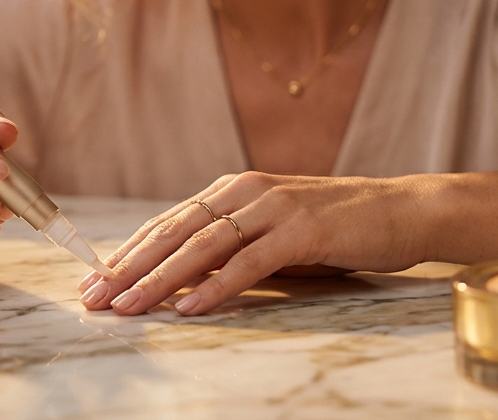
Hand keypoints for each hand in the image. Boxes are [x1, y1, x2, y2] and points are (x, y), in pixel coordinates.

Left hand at [76, 172, 429, 315]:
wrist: (403, 211)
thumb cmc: (337, 228)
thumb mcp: (273, 235)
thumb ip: (232, 248)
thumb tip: (182, 282)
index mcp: (233, 191)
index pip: (168, 223)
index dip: (129, 252)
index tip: (94, 280)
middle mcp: (246, 192)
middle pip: (175, 232)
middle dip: (130, 267)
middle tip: (95, 296)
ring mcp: (274, 207)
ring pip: (203, 245)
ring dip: (162, 278)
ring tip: (129, 305)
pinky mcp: (303, 230)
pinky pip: (251, 261)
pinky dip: (218, 285)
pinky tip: (192, 306)